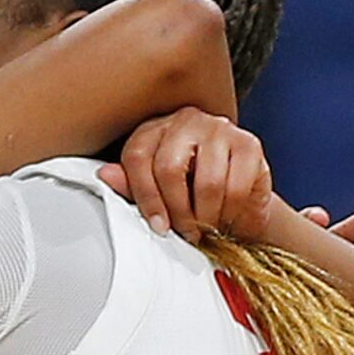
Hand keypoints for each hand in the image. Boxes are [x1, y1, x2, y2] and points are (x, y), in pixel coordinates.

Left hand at [99, 107, 270, 242]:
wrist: (238, 191)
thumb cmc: (190, 190)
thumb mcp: (155, 189)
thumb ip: (131, 185)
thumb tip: (105, 175)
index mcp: (153, 130)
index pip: (137, 158)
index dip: (145, 198)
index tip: (158, 226)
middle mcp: (184, 121)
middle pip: (169, 169)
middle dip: (177, 211)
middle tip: (184, 233)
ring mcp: (218, 128)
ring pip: (206, 182)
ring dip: (205, 216)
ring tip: (204, 230)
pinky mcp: (248, 143)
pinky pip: (236, 186)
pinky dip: (229, 212)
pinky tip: (225, 219)